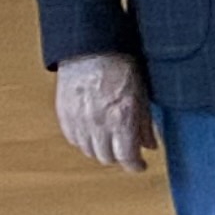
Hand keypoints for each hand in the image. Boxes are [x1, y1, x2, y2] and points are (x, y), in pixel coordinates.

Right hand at [56, 52, 152, 171]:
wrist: (92, 48)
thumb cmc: (121, 66)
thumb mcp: (142, 95)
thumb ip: (145, 124)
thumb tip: (150, 146)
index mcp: (122, 119)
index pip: (127, 158)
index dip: (135, 166)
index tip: (139, 165)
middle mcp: (99, 123)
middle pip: (106, 158)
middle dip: (119, 158)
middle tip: (126, 152)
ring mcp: (79, 119)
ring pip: (88, 151)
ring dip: (100, 151)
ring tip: (109, 142)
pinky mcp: (64, 113)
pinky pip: (73, 138)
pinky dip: (83, 141)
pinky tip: (92, 133)